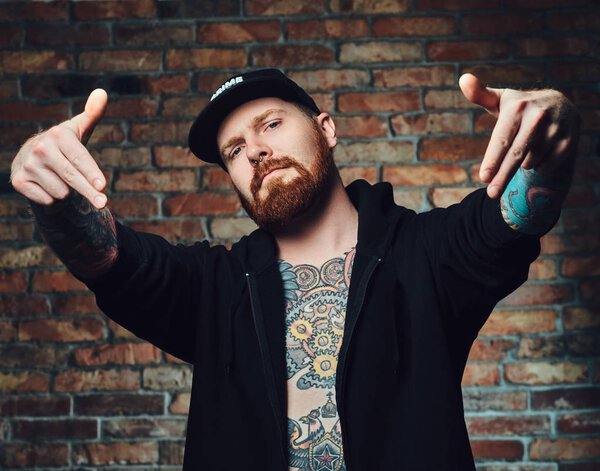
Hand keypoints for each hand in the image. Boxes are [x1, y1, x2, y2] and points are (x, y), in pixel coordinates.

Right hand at [10, 89, 108, 208]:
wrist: (32, 156)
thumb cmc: (65, 144)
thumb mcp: (79, 129)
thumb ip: (93, 113)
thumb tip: (102, 92)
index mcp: (58, 135)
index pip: (80, 159)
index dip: (92, 174)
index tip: (102, 185)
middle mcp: (41, 149)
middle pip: (72, 178)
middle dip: (90, 192)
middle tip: (103, 203)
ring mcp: (28, 165)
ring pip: (62, 192)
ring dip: (67, 191)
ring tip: (61, 178)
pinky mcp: (18, 181)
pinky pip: (47, 200)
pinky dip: (52, 198)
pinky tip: (47, 185)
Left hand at [459, 73, 579, 198]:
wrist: (560, 105)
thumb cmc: (521, 107)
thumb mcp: (501, 100)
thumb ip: (480, 94)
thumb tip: (463, 79)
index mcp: (518, 106)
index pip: (502, 139)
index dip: (493, 160)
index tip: (483, 177)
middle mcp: (539, 116)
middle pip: (516, 155)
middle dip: (502, 177)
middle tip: (490, 194)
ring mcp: (557, 129)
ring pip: (530, 162)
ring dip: (522, 164)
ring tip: (525, 148)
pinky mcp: (570, 141)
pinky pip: (546, 166)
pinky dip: (538, 166)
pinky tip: (539, 153)